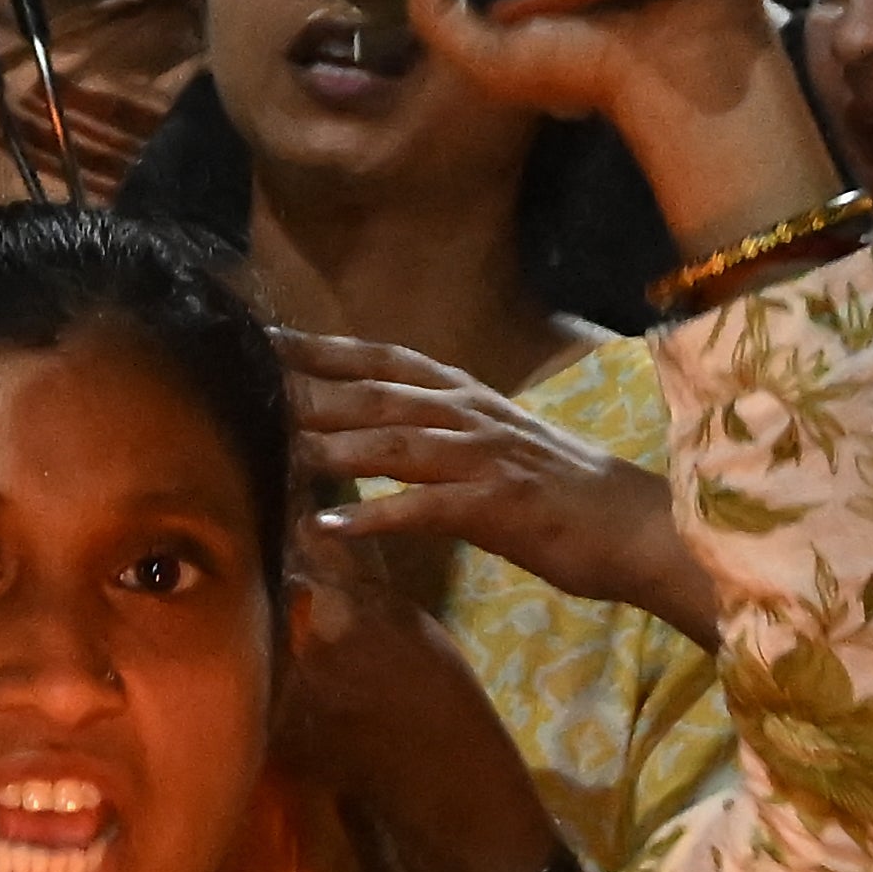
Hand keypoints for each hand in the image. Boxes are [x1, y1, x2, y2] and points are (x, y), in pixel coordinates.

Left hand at [291, 331, 714, 635]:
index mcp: (461, 394)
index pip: (377, 359)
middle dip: (304, 389)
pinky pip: (429, 509)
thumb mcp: (484, 444)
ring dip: (329, 447)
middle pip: (372, 395)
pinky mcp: (501, 505)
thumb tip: (363, 427)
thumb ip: (427, 431)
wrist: (635, 524)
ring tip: (270, 452)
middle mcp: (467, 412)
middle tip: (237, 387)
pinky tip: (330, 529)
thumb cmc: (552, 490)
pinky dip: (377, 516)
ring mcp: (484, 456)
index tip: (255, 342)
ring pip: (393, 443)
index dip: (316, 348)